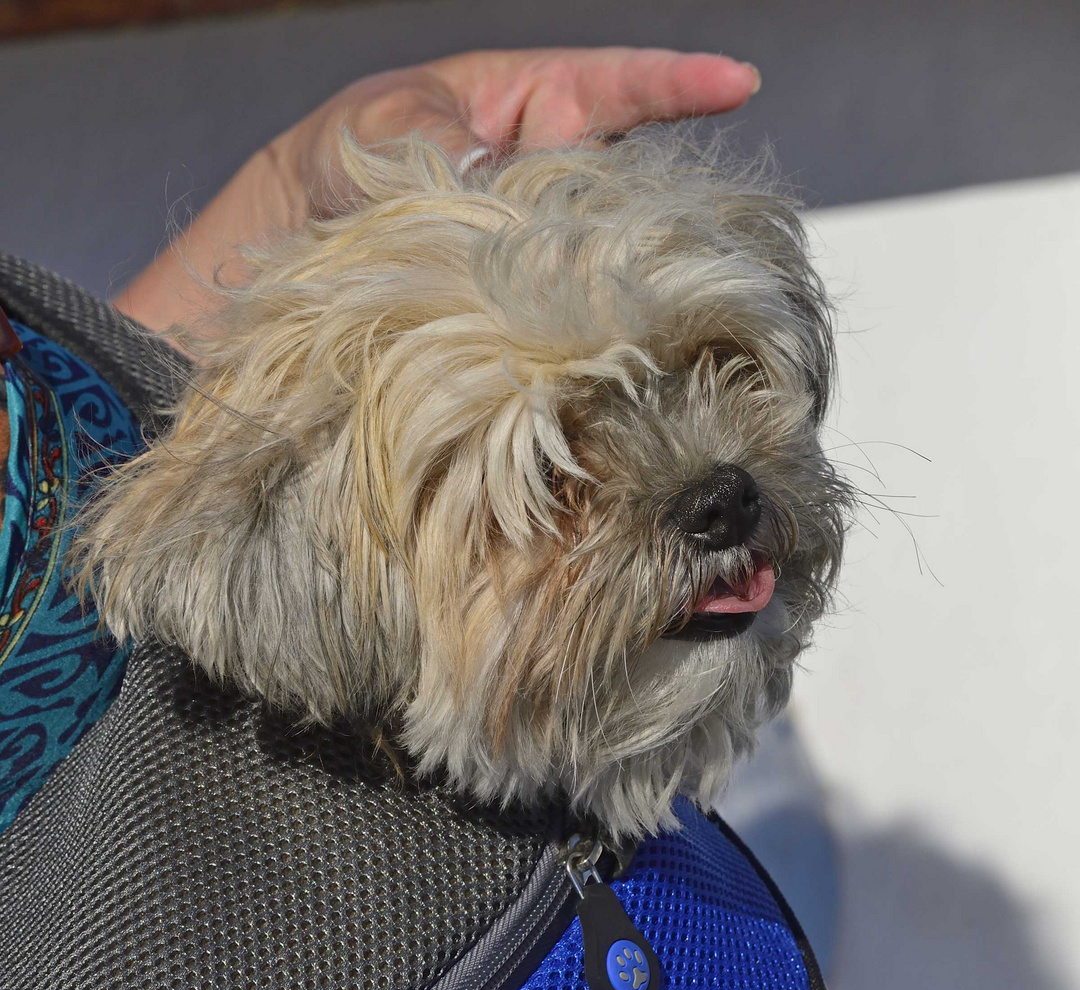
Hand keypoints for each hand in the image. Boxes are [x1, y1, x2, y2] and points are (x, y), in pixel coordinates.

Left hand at [115, 47, 759, 334]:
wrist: (280, 270)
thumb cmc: (323, 174)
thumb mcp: (359, 135)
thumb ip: (420, 136)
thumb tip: (483, 169)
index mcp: (512, 111)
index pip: (607, 85)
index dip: (672, 82)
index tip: (737, 81)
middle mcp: (536, 183)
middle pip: (623, 181)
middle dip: (659, 206)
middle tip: (679, 237)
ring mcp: (530, 252)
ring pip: (599, 256)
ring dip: (620, 279)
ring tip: (646, 303)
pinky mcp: (513, 314)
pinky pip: (558, 315)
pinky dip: (575, 330)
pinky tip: (589, 352)